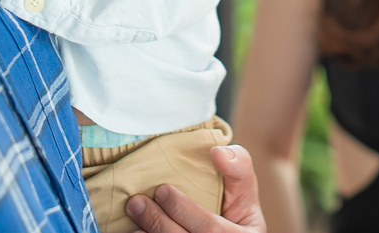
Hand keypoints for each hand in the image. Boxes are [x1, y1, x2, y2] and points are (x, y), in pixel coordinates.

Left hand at [124, 144, 266, 232]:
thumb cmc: (235, 211)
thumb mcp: (245, 191)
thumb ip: (238, 168)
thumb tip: (217, 152)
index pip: (210, 229)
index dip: (184, 210)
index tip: (162, 190)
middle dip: (158, 222)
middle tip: (137, 202)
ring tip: (132, 216)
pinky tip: (136, 232)